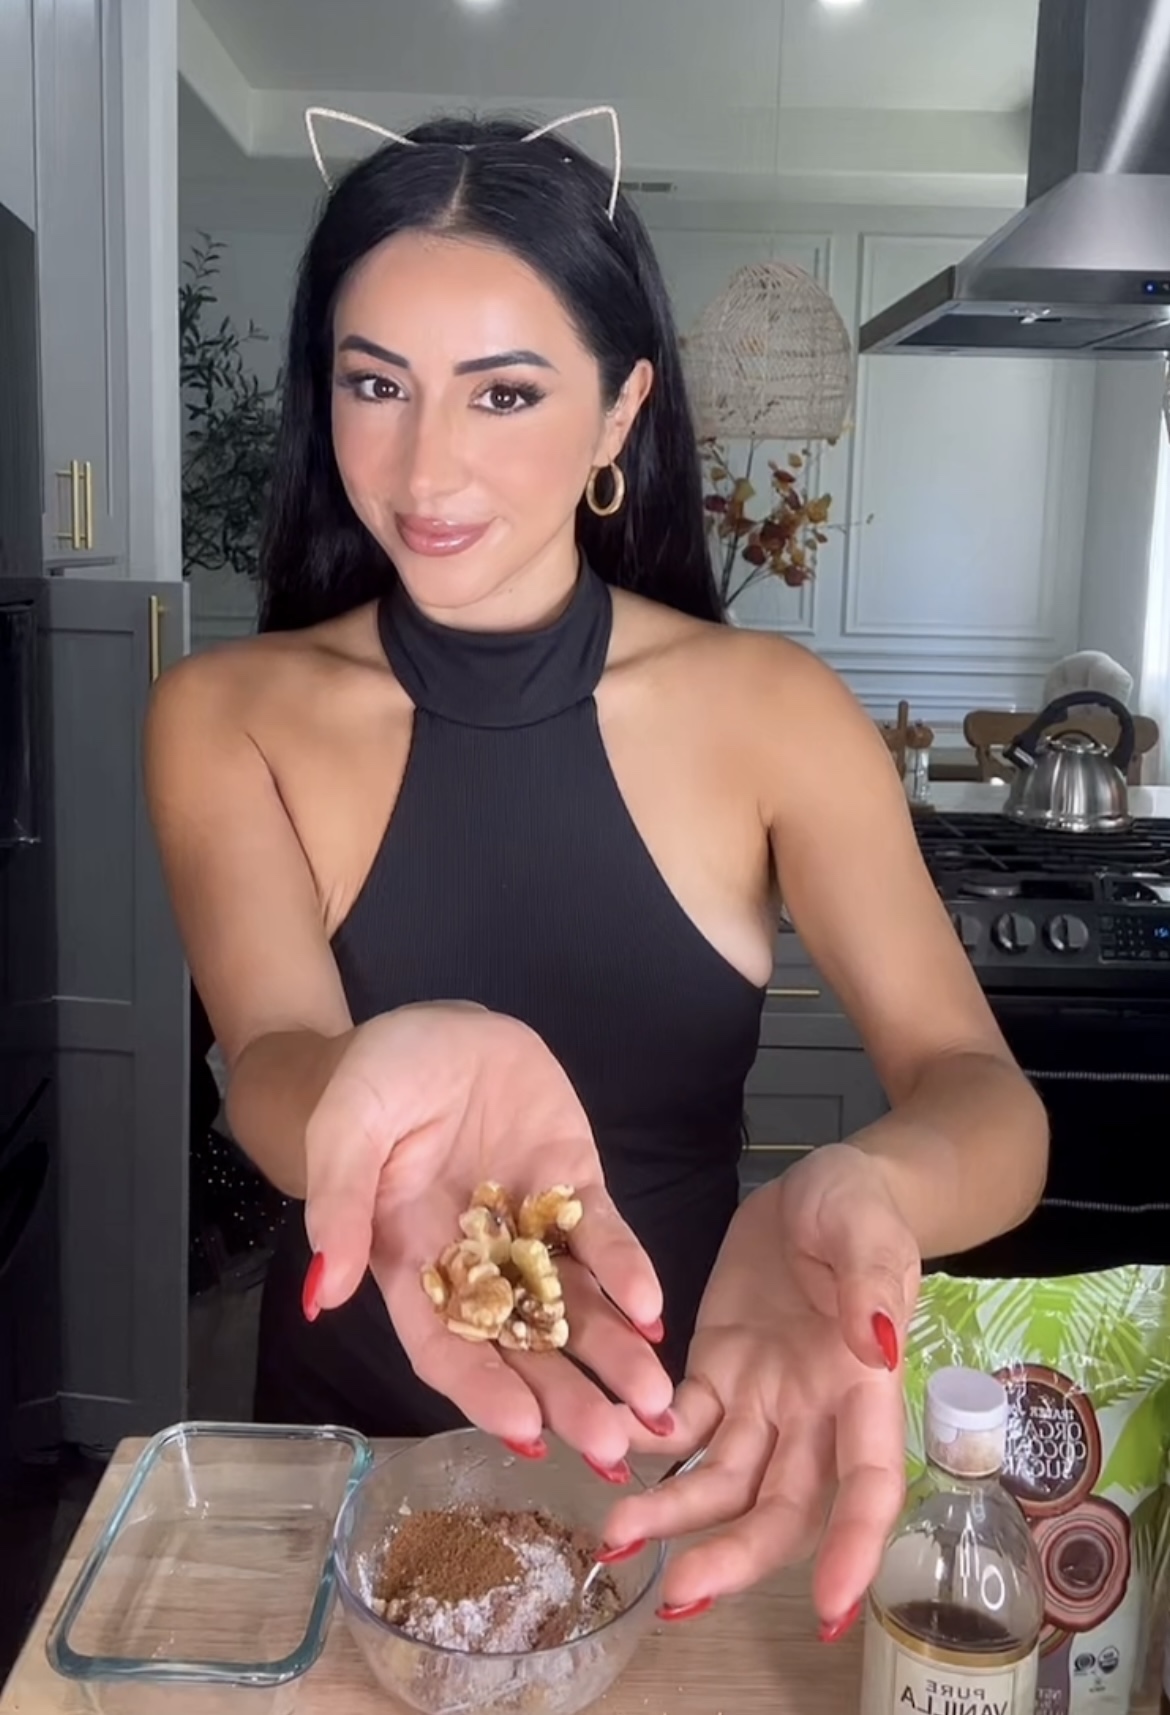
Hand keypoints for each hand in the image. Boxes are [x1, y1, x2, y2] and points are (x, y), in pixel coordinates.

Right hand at [302, 1003, 672, 1466]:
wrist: (432, 1029)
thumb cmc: (373, 1083)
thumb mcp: (345, 1130)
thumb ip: (341, 1205)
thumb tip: (325, 1293)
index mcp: (410, 1265)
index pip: (446, 1346)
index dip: (483, 1392)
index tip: (525, 1433)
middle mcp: (476, 1263)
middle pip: (523, 1346)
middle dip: (568, 1397)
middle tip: (615, 1447)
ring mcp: (530, 1228)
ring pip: (576, 1305)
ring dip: (614, 1353)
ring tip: (656, 1400)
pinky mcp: (573, 1185)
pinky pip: (604, 1236)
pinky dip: (629, 1273)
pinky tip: (653, 1311)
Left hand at [603, 1143, 919, 1629]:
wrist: (817, 1187)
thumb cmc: (857, 1209)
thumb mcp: (869, 1231)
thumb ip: (871, 1283)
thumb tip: (879, 1344)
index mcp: (865, 1388)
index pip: (869, 1482)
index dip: (853, 1546)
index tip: (829, 1611)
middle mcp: (815, 1414)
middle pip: (782, 1505)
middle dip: (736, 1555)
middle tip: (680, 1593)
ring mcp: (761, 1399)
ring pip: (720, 1480)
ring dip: (673, 1516)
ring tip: (614, 1538)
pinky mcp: (714, 1372)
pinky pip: (676, 1422)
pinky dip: (639, 1440)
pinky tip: (599, 1446)